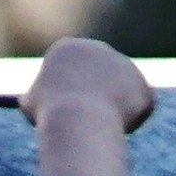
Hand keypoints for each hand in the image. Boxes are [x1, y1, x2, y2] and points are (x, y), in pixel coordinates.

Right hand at [31, 35, 155, 136]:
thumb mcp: (32, 106)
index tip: (62, 107)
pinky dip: (126, 124)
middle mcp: (99, 50)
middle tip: (85, 118)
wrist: (79, 119)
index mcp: (68, 48)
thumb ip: (36, 98)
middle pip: (96, 78)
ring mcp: (125, 65)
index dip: (65, 92)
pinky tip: (112, 126)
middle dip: (92, 97)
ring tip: (94, 125)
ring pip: (117, 97)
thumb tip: (32, 100)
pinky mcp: (143, 87)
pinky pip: (135, 111)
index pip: (70, 70)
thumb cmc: (51, 114)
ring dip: (108, 113)